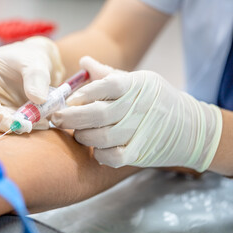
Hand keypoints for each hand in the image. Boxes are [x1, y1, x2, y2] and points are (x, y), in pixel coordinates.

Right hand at [0, 36, 64, 131]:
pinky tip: (39, 123)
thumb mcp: (36, 62)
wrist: (37, 64)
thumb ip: (37, 78)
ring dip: (15, 127)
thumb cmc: (32, 56)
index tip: (11, 123)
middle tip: (29, 127)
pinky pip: (5, 124)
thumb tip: (38, 100)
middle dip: (6, 123)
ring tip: (40, 123)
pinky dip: (21, 126)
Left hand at [51, 57, 221, 171]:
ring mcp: (140, 131)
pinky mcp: (141, 152)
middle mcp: (137, 107)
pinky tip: (95, 149)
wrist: (191, 127)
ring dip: (82, 136)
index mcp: (135, 85)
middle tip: (57, 118)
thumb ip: (108, 74)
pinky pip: (114, 157)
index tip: (69, 99)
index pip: (107, 85)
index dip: (84, 93)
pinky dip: (99, 154)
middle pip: (97, 114)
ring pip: (101, 137)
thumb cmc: (156, 100)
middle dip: (71, 118)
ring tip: (77, 133)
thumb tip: (83, 61)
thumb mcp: (138, 81)